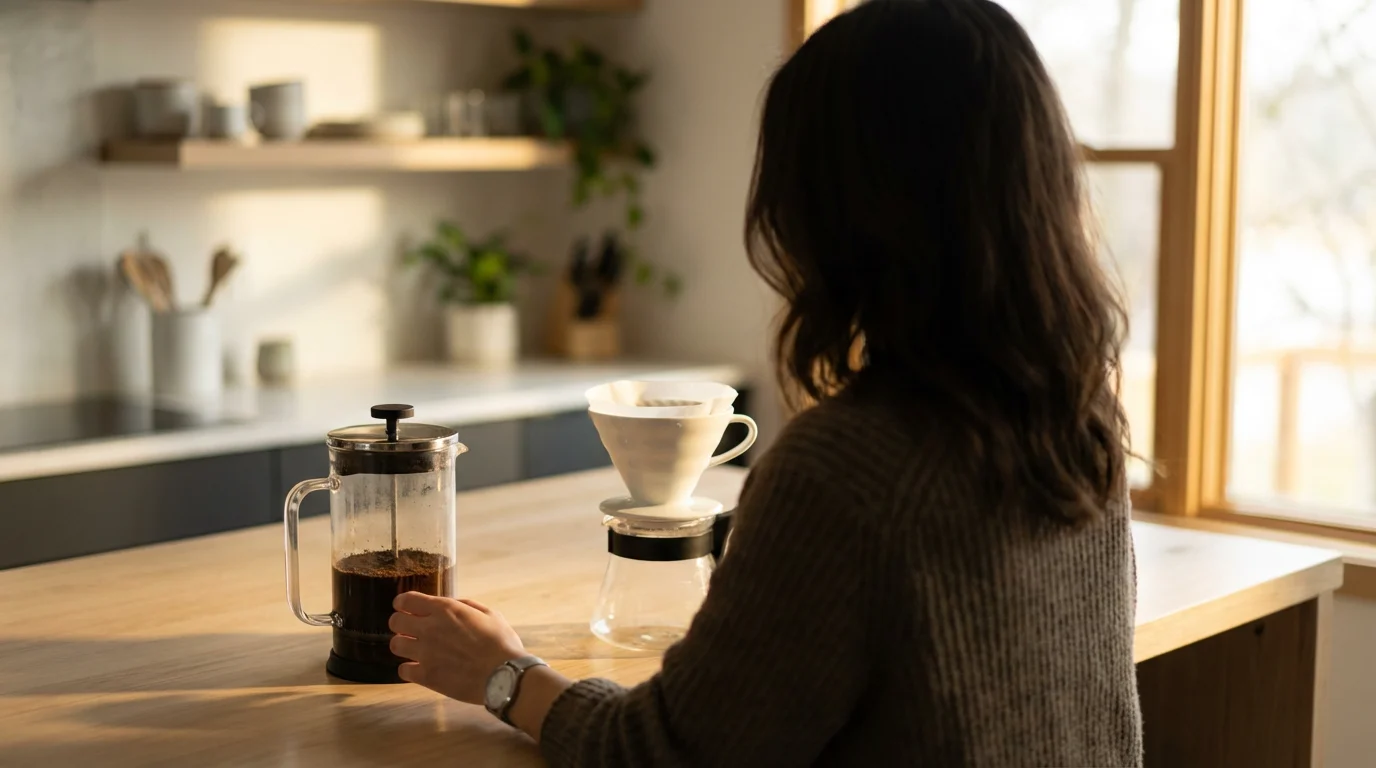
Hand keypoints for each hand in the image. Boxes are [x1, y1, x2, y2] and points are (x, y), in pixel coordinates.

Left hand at [389, 592, 525, 704]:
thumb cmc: (501, 643)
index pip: (406, 600)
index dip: (403, 604)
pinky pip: (402, 670)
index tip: (407, 608)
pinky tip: (421, 669)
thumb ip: (465, 606)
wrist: (504, 675)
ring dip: (404, 645)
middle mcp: (429, 628)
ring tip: (416, 649)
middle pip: (394, 621)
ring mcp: (425, 653)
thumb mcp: (489, 614)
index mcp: (445, 609)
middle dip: (401, 623)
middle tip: (412, 629)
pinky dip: (410, 669)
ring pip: (395, 645)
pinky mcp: (425, 676)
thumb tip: (451, 605)